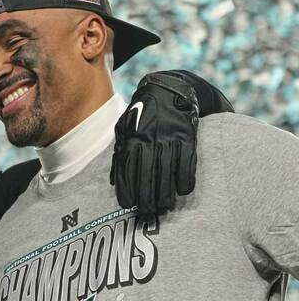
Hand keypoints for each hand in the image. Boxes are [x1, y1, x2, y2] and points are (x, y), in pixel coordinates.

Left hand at [110, 70, 200, 214]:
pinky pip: (187, 159)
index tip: (127, 205)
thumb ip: (119, 154)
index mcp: (133, 137)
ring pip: (167, 168)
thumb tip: (113, 181)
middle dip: (147, 194)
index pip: (128, 167)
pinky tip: (183, 191)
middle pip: (147, 172)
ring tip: (164, 207)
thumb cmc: (141, 115)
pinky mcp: (187, 134)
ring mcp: (169, 136)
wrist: (167, 89)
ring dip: (166, 190)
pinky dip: (186, 175)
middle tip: (147, 211)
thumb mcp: (124, 128)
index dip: (127, 187)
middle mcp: (150, 138)